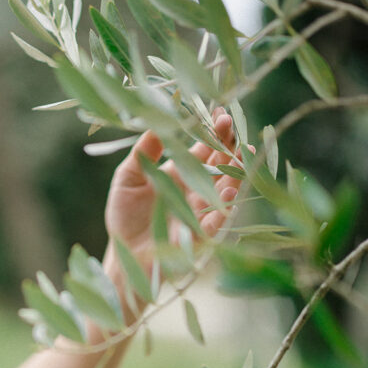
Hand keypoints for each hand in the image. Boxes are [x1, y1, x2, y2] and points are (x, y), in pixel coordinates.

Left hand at [103, 108, 241, 275]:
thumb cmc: (124, 216)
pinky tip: (230, 192)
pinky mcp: (199, 236)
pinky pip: (216, 221)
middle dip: (227, 145)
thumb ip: (143, 153)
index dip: (211, 132)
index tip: (218, 112)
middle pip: (218, 164)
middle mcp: (195, 191)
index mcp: (180, 174)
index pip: (202, 149)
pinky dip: (224, 207)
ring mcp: (199, 212)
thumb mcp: (128, 178)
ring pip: (225, 189)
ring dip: (236, 172)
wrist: (123, 254)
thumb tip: (155, 121)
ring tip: (245, 152)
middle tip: (231, 125)